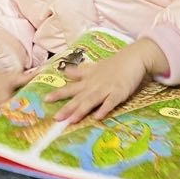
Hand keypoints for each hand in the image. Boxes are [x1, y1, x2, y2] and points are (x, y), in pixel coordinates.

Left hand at [46, 40, 166, 123]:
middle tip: (56, 118)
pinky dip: (104, 109)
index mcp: (88, 80)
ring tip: (72, 120)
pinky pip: (111, 102)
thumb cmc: (114, 64)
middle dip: (67, 108)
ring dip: (81, 110)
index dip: (58, 94)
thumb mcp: (94, 67)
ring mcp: (107, 89)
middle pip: (79, 97)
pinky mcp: (120, 92)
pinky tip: (98, 117)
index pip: (71, 88)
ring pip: (92, 100)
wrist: (134, 57)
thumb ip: (80, 72)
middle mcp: (95, 85)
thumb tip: (64, 72)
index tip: (45, 100)